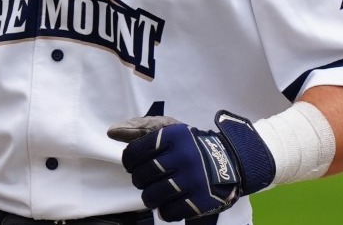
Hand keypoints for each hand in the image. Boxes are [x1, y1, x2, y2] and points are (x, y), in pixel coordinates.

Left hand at [107, 111, 275, 220]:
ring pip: (152, 197)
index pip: (135, 153)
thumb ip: (139, 128)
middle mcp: (185, 156)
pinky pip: (168, 213)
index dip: (129, 162)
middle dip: (140, 180)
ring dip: (150, 197)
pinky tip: (171, 202)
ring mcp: (194, 180)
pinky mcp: (201, 201)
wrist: (231, 162)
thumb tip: (111, 132)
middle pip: (142, 177)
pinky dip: (165, 211)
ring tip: (158, 191)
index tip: (135, 164)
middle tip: (148, 178)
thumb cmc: (191, 145)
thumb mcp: (169, 129)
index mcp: (174, 136)